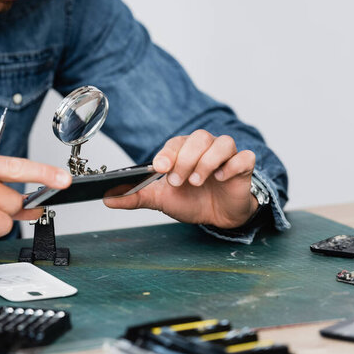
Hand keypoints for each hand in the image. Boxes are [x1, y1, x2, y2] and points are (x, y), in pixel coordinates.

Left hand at [104, 130, 257, 227]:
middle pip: (199, 138)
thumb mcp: (160, 200)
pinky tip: (221, 178)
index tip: (160, 167)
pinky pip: (244, 157)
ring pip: (222, 143)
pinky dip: (232, 166)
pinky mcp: (244, 167)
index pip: (175, 143)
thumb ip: (136, 197)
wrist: (217, 215)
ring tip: (196, 181)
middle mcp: (206, 148)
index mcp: (184, 151)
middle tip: (178, 181)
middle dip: (186, 159)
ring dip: (207, 161)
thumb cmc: (190, 200)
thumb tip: (108, 199)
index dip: (168, 153)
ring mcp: (226, 156)